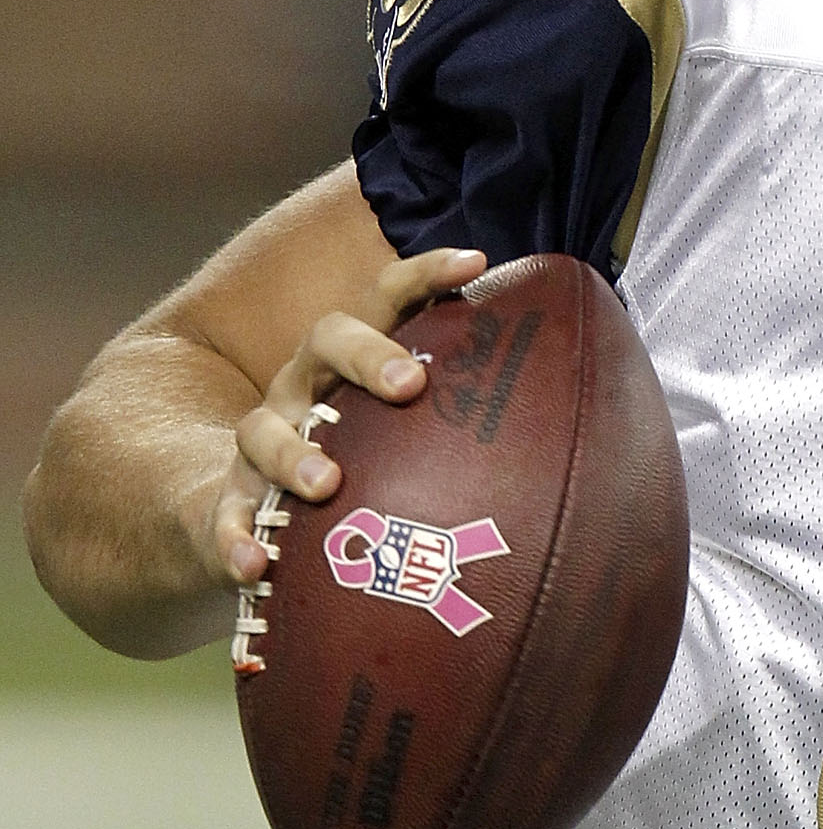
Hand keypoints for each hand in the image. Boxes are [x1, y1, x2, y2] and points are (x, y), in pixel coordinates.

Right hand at [203, 245, 485, 588]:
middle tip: (409, 384)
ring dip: (295, 454)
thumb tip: (591, 428)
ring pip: (262, 432)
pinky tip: (256, 567)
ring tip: (327, 484)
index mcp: (350, 364)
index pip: (385, 299)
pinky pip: (225, 523)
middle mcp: (302, 390)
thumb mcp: (409, 438)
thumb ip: (471, 427)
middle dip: (366, 355)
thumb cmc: (364, 471)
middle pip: (323, 344)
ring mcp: (259, 447)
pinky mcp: (231, 508)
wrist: (248, 519)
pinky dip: (235, 543)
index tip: (474, 261)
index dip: (424, 275)